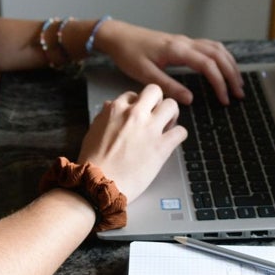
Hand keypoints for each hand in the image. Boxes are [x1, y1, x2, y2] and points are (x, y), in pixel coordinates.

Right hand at [78, 84, 186, 201]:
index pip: (133, 95)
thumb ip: (104, 116)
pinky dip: (179, 135)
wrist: (100, 183)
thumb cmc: (93, 162)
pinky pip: (181, 131)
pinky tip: (173, 141)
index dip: (138, 105)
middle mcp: (135, 114)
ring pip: (171, 105)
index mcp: (116, 109)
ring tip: (168, 125)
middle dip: (157, 101)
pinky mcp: (162, 146)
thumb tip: (110, 106)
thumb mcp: (93, 131)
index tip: (140, 113)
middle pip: (155, 91)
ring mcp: (150, 129)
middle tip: (157, 113)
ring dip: (171, 114)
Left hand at [92, 19, 242, 104]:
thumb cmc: (128, 54)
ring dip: (229, 64)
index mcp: (177, 50)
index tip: (225, 99)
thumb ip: (168, 86)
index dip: (220, 82)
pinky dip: (221, 57)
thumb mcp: (144, 74)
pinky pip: (209, 46)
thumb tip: (190, 99)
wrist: (117, 36)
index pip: (207, 65)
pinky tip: (224, 67)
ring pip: (216, 48)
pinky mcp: (182, 42)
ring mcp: (185, 40)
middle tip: (239, 94)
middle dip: (231, 74)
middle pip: (218, 55)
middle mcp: (185, 42)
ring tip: (237, 83)